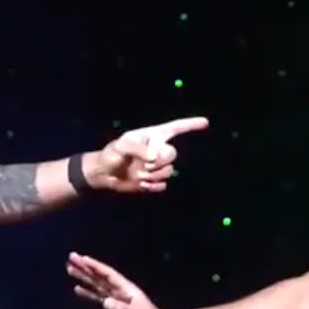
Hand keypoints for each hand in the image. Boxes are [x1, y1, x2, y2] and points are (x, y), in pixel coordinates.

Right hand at [67, 252, 172, 308]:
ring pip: (96, 284)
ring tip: (70, 268)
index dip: (95, 266)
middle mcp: (119, 289)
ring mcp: (116, 297)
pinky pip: (98, 296)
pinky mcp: (114, 305)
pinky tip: (77, 289)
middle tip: (71, 257)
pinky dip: (87, 292)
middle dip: (85, 267)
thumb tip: (106, 302)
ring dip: (84, 276)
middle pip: (99, 275)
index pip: (107, 274)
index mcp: (125, 288)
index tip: (82, 258)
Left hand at [87, 116, 208, 192]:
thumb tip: (154, 158)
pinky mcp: (153, 182)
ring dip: (153, 175)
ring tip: (137, 174)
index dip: (190, 124)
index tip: (205, 122)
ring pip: (169, 171)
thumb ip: (138, 149)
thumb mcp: (121, 146)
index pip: (175, 128)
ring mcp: (156, 167)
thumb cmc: (110, 154)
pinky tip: (139, 184)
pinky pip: (162, 185)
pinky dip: (151, 186)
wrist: (103, 174)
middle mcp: (157, 150)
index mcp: (152, 137)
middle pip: (173, 154)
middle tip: (143, 163)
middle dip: (159, 161)